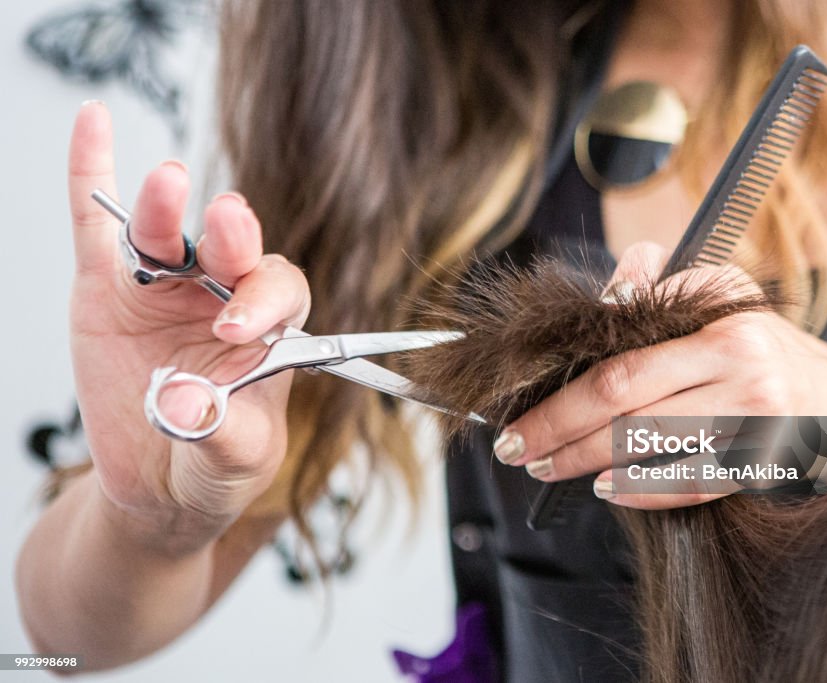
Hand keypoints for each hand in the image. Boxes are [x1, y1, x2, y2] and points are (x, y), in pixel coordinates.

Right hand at [68, 102, 308, 551]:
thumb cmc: (214, 464)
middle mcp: (222, 295)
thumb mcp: (233, 460)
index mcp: (269, 328)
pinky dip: (92, 174)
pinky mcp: (108, 288)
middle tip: (227, 227)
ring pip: (166, 234)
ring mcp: (164, 287)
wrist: (159, 486)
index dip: (266, 299)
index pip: (281, 291)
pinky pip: (98, 225)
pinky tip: (93, 123)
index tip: (238, 327)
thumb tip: (180, 405)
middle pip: (232, 250)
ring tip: (168, 184)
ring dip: (166, 206)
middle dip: (233, 235)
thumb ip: (217, 432)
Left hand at [490, 242, 826, 509]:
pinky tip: (605, 489)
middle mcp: (742, 366)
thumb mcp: (726, 298)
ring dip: (585, 460)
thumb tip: (608, 289)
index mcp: (722, 320)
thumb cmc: (769, 347)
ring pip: (648, 445)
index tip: (520, 396)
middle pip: (623, 400)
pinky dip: (641, 491)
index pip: (624, 353)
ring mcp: (755, 420)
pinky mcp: (762, 464)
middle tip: (514, 446)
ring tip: (545, 466)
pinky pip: (689, 484)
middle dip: (556, 425)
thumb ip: (664, 284)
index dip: (564, 381)